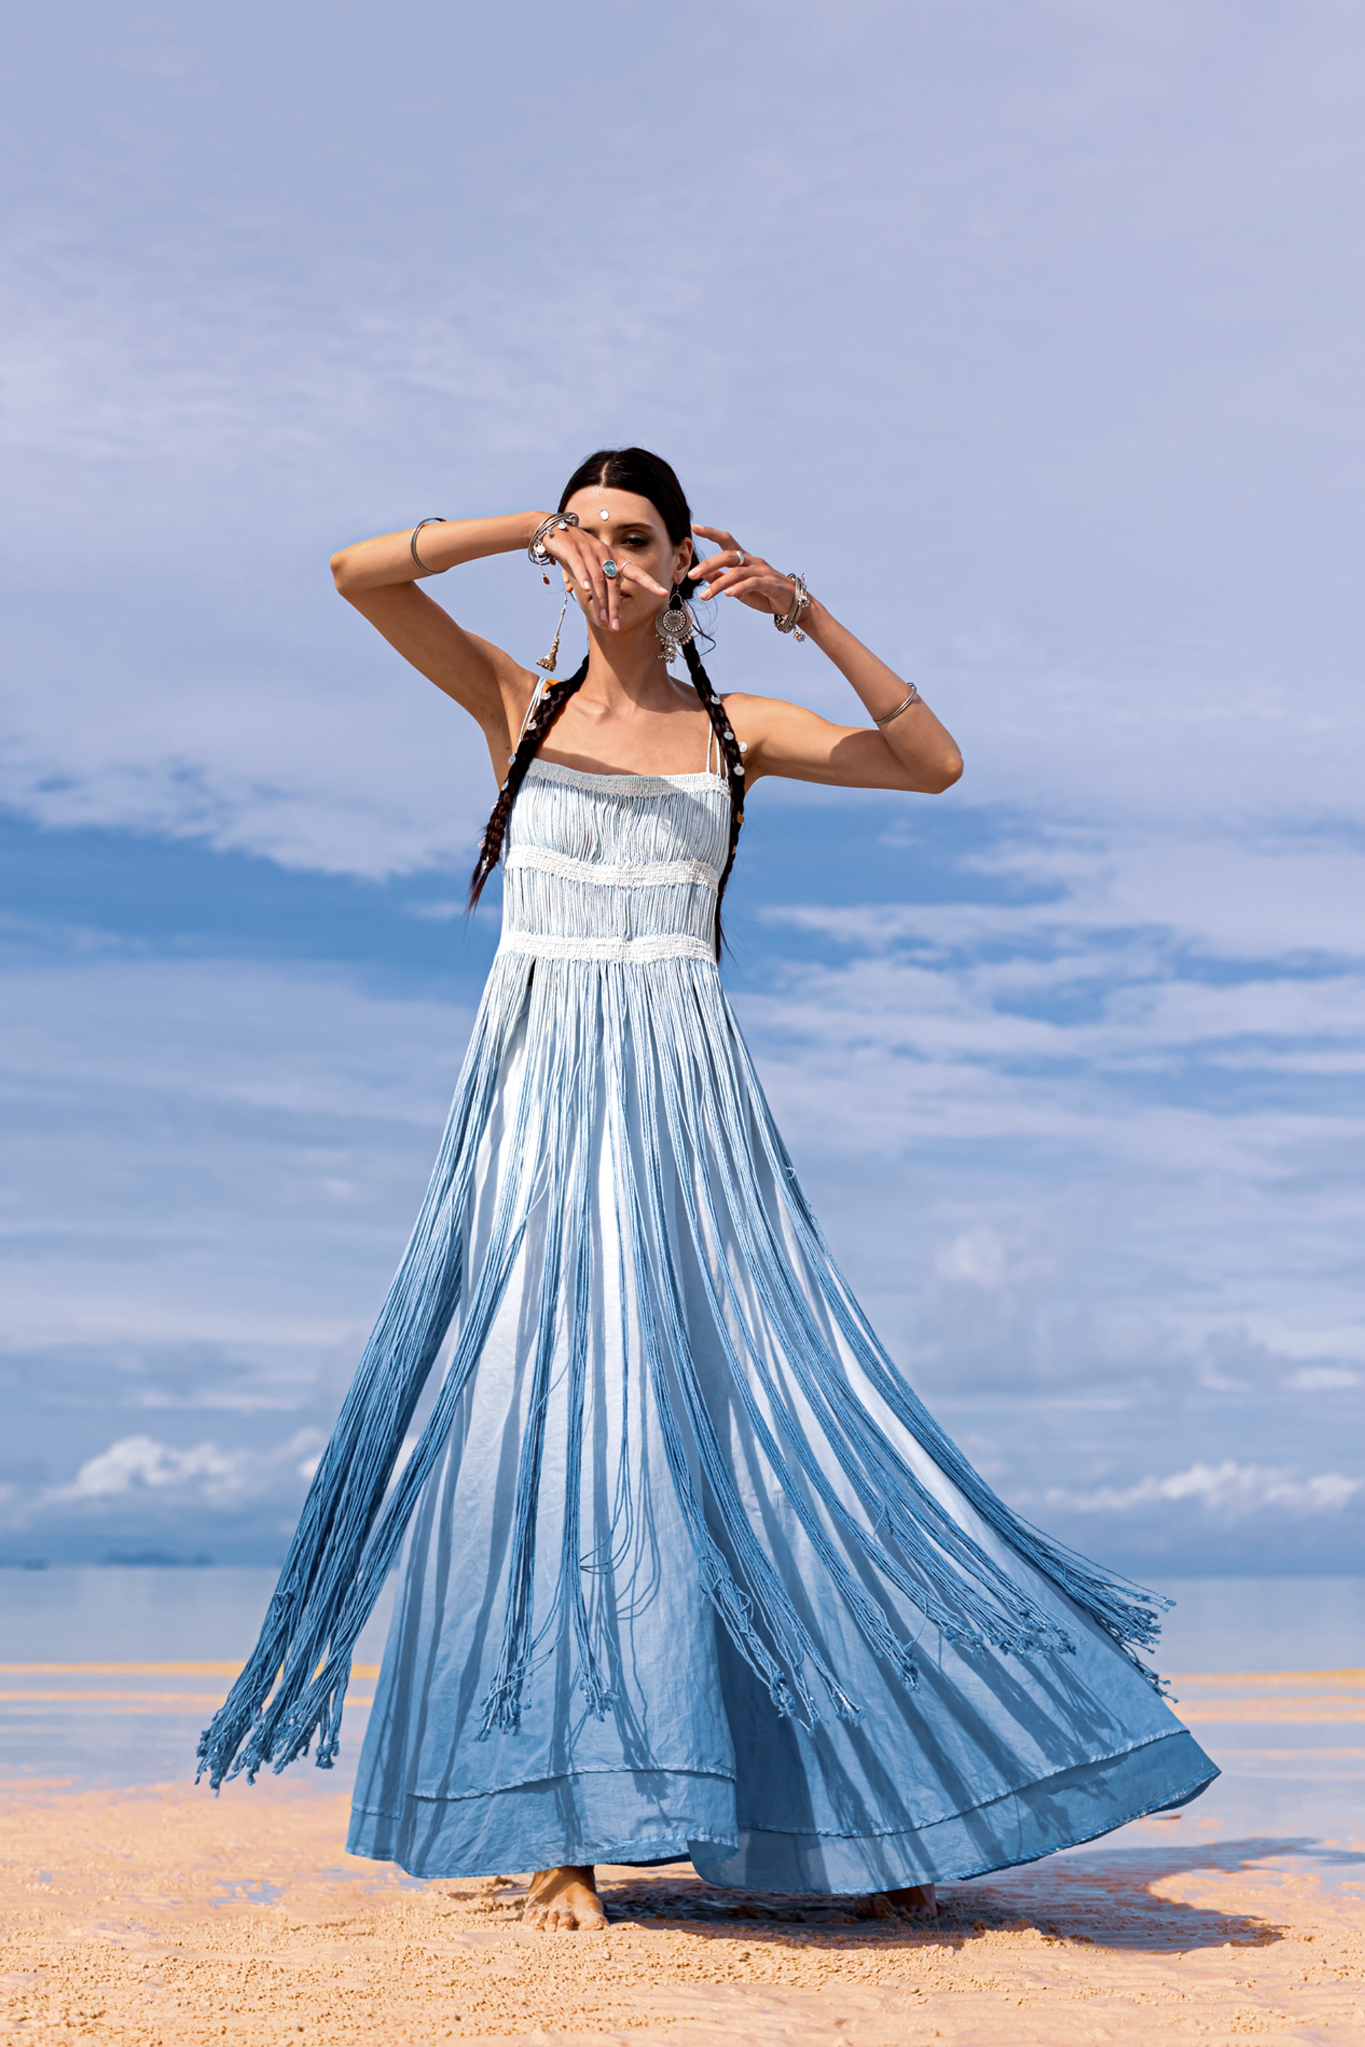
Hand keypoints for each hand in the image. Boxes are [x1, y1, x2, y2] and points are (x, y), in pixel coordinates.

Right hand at [541, 519, 668, 630]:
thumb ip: (602, 583)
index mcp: (613, 558)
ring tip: (602, 619)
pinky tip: (586, 590)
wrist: (554, 530)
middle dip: (615, 607)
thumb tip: (608, 606)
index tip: (664, 593)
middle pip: (613, 584)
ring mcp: (589, 551)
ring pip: (598, 579)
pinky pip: (580, 566)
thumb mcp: (592, 566)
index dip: (649, 582)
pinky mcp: (573, 550)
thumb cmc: (576, 552)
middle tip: (616, 627)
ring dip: (601, 601)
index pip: (635, 572)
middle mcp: (604, 554)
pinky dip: (584, 578)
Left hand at [690, 525, 801, 619]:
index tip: (694, 528)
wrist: (791, 603)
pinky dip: (738, 588)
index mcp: (744, 559)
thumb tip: (704, 574)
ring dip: (718, 584)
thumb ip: (723, 579)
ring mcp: (762, 571)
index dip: (712, 533)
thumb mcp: (739, 587)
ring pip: (736, 572)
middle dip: (708, 564)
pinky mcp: (769, 584)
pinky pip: (752, 583)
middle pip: (728, 555)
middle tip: (692, 575)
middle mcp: (752, 561)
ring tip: (704, 595)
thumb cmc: (764, 594)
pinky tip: (727, 595)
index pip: (726, 541)